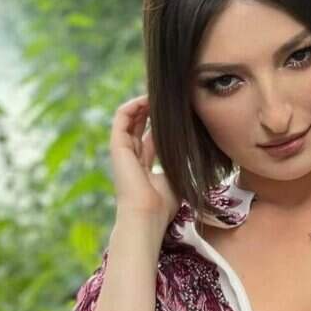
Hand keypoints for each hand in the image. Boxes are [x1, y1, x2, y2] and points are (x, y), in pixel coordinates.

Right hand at [109, 94, 178, 235]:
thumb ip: (180, 162)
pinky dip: (133, 106)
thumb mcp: (177, 177)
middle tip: (169, 99)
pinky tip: (147, 99)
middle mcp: (133, 157)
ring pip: (130, 119)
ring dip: (143, 104)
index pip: (152, 137)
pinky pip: (121, 118)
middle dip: (153, 110)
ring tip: (158, 95)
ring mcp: (123, 151)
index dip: (164, 123)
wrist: (147, 215)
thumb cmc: (164, 204)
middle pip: (141, 125)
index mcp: (146, 166)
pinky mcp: (117, 146)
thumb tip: (193, 146)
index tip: (179, 113)